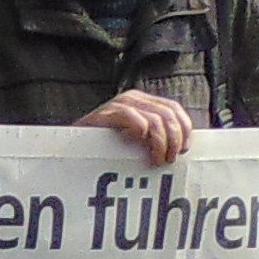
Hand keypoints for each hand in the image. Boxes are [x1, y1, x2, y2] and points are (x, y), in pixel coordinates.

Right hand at [79, 90, 195, 165]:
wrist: (74, 150)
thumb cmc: (108, 149)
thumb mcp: (137, 140)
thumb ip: (156, 137)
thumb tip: (182, 147)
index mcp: (143, 102)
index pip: (174, 108)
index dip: (184, 129)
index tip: (183, 150)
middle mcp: (132, 98)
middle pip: (168, 115)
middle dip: (173, 141)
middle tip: (167, 160)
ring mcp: (118, 104)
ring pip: (155, 120)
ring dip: (160, 144)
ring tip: (154, 160)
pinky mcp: (104, 114)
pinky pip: (132, 117)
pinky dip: (139, 130)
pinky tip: (137, 143)